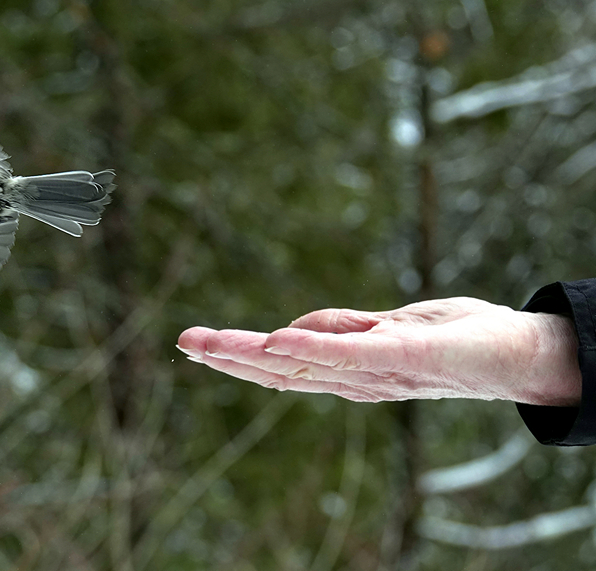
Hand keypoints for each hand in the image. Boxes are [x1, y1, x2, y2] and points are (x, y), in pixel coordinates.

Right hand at [177, 298, 580, 405]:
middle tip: (182, 342)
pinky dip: (312, 348)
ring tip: (206, 341)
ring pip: (304, 365)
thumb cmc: (457, 339)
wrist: (523, 354)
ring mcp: (378, 370)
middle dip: (228, 357)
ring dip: (251, 353)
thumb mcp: (391, 326)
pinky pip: (353, 355)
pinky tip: (275, 338)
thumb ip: (342, 329)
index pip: (283, 366)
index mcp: (349, 371)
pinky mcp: (408, 353)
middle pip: (281, 369)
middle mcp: (356, 379)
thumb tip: (290, 328)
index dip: (237, 357)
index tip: (195, 343)